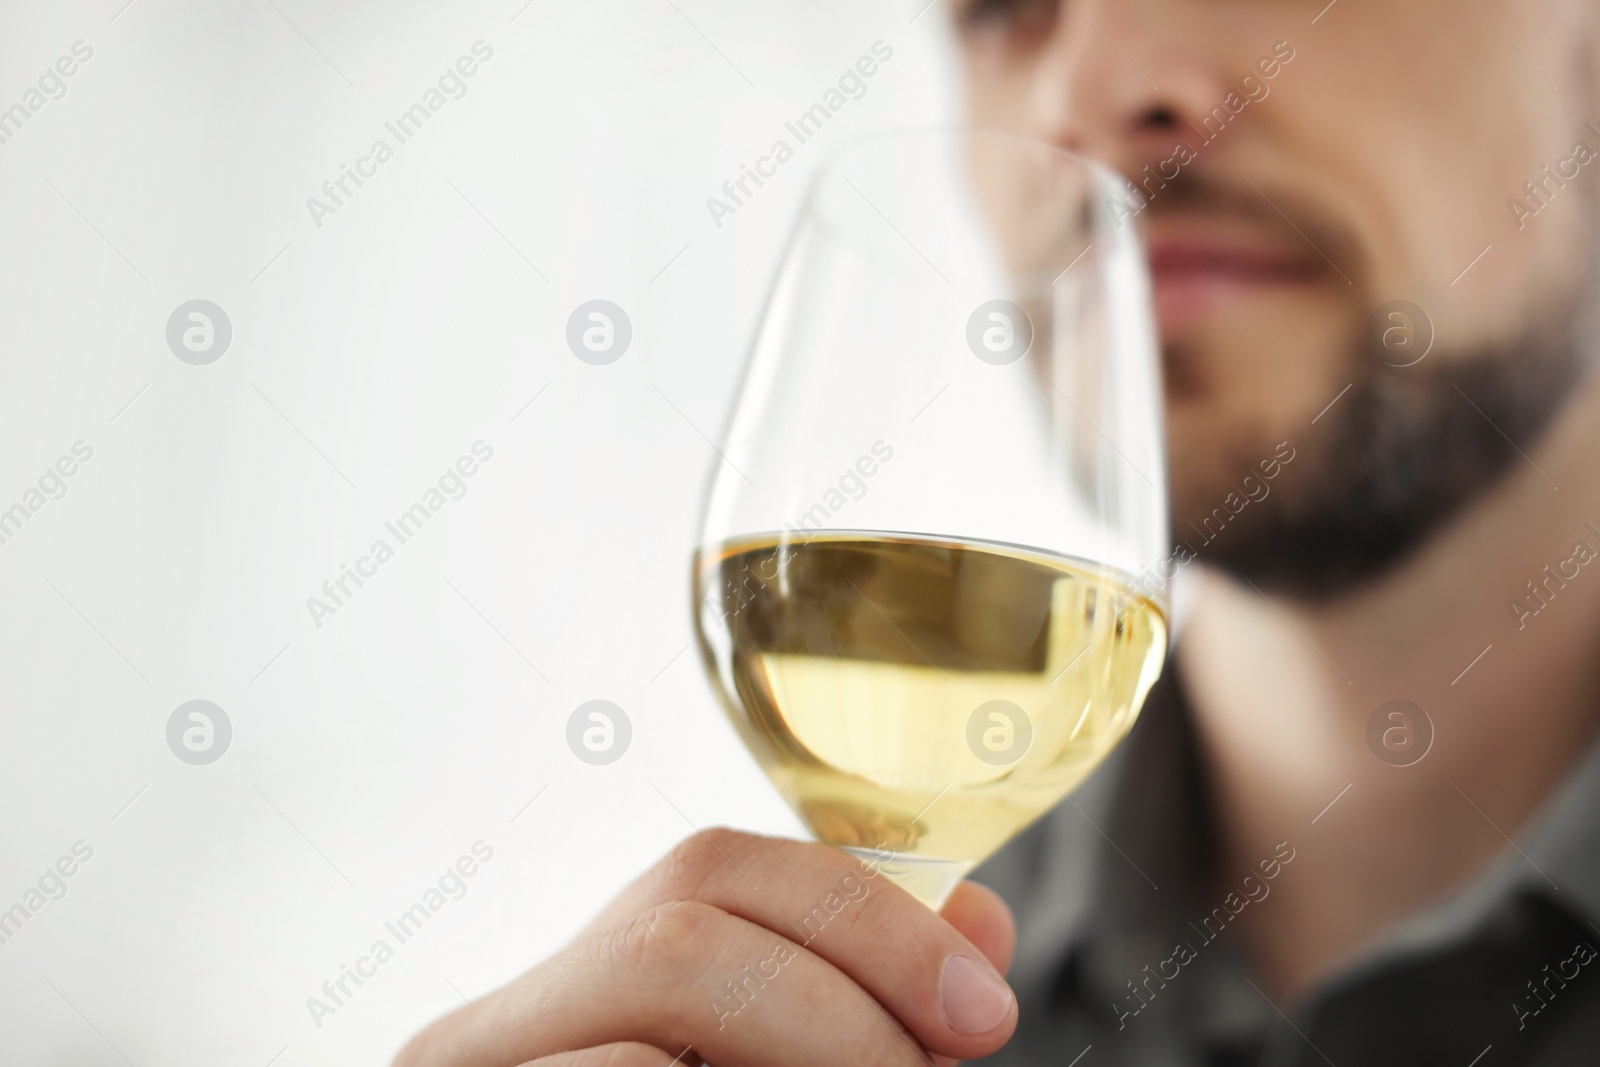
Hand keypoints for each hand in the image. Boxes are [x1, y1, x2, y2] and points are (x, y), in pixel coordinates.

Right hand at [393, 829, 1017, 1065]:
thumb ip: (862, 1005)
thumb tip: (979, 931)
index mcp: (572, 993)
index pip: (708, 870)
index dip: (862, 916)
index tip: (981, 1006)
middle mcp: (491, 1030)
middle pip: (679, 924)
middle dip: (844, 993)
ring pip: (657, 983)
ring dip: (807, 1048)